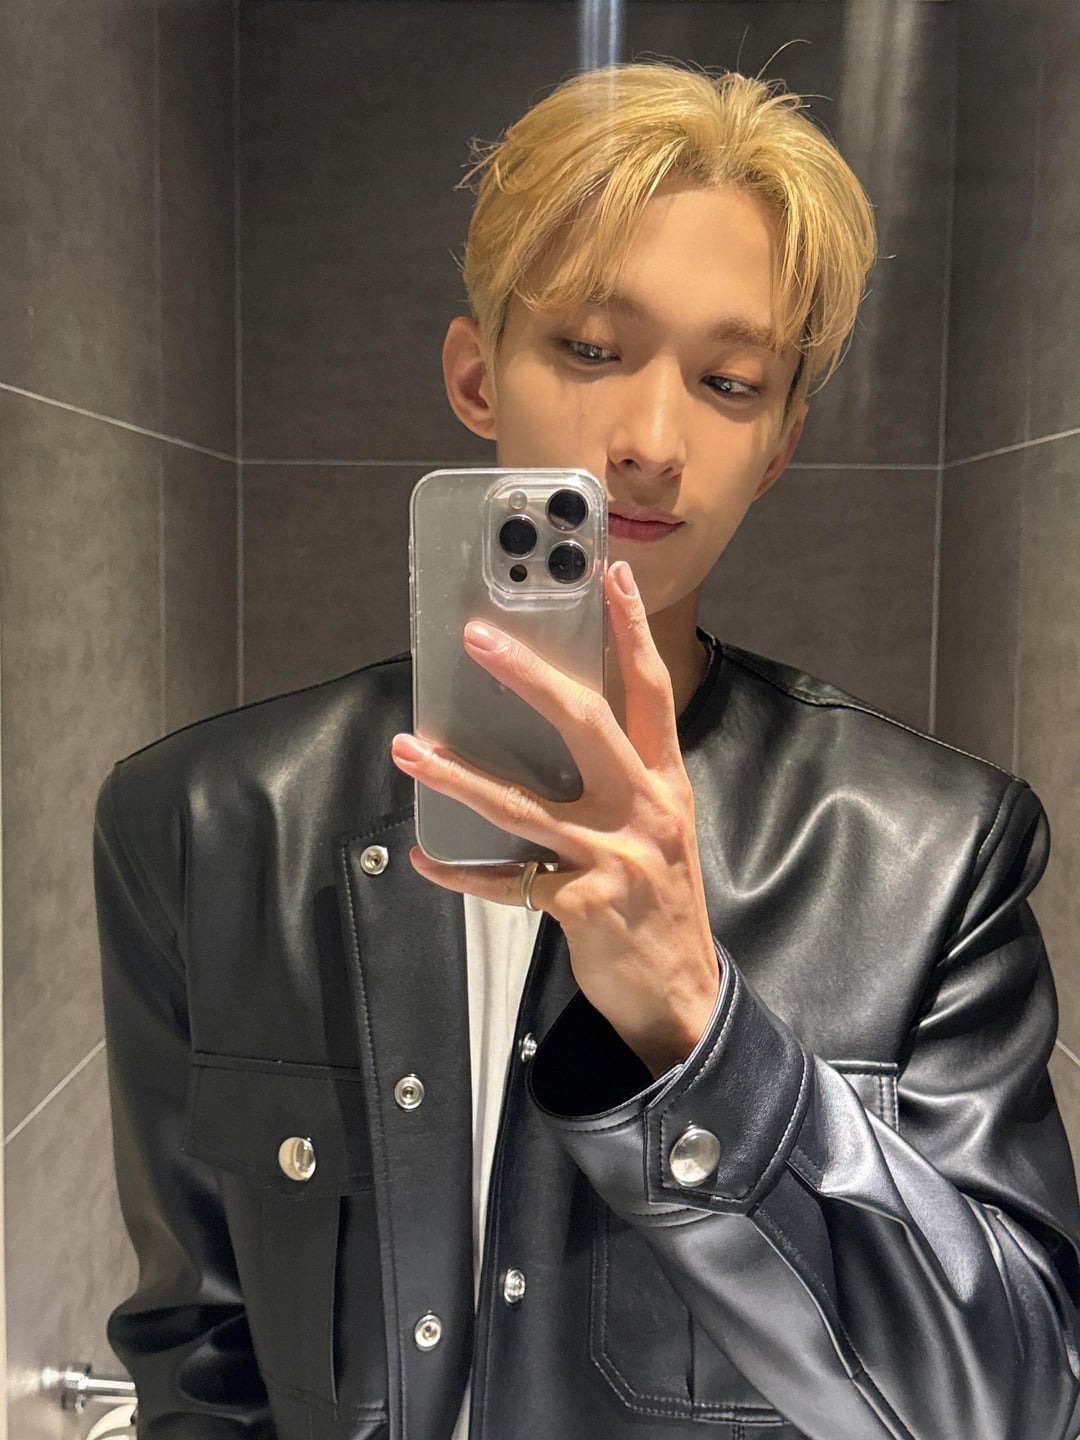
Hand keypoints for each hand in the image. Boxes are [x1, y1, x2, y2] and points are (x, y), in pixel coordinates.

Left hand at [390, 560, 720, 1075]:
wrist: (683, 991)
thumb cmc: (662, 899)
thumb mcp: (658, 826)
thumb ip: (619, 780)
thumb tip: (548, 735)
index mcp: (663, 782)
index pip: (650, 691)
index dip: (632, 631)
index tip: (611, 575)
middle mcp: (644, 809)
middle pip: (585, 723)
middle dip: (529, 675)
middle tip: (477, 639)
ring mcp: (615, 856)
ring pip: (523, 805)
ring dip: (458, 775)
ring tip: (409, 748)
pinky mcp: (584, 904)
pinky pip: (508, 882)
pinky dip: (461, 871)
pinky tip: (425, 855)